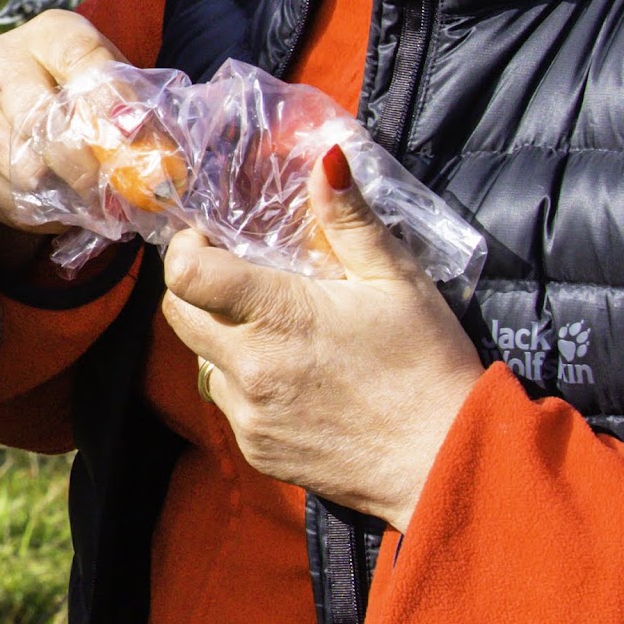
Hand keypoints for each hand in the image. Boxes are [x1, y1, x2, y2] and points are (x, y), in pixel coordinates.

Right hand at [0, 8, 127, 232]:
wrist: (37, 95)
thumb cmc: (87, 93)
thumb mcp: (117, 84)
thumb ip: (134, 112)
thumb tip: (150, 156)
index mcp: (49, 34)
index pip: (79, 58)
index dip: (108, 99)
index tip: (133, 136)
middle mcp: (0, 62)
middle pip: (38, 117)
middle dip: (82, 163)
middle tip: (113, 192)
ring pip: (17, 163)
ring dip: (59, 194)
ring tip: (91, 205)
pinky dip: (34, 211)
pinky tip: (59, 209)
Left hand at [159, 145, 485, 526]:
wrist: (446, 463)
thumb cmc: (429, 365)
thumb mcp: (397, 280)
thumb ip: (349, 219)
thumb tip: (326, 159)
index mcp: (275, 316)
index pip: (185, 274)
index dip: (187, 248)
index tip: (212, 239)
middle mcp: (248, 367)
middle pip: (178, 314)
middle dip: (194, 287)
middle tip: (236, 275)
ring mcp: (248, 414)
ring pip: (203, 361)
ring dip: (223, 339)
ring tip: (277, 331)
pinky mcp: (258, 451)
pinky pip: (230, 405)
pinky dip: (247, 384)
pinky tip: (295, 379)